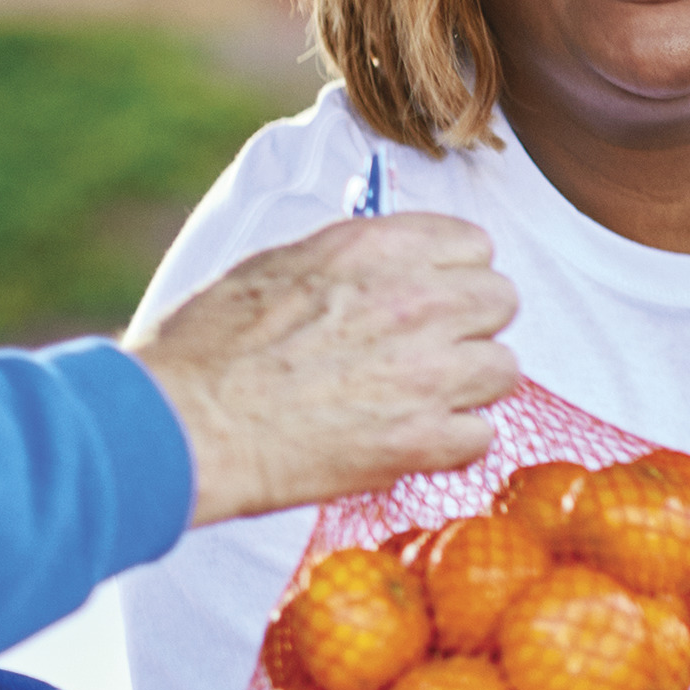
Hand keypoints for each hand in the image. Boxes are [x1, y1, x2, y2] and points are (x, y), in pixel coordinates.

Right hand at [130, 216, 521, 527]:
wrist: (186, 423)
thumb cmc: (208, 347)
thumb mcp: (276, 267)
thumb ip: (348, 263)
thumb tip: (383, 267)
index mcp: (376, 249)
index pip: (474, 245)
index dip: (454, 274)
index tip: (431, 295)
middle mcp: (415, 301)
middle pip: (501, 301)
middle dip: (469, 326)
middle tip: (427, 351)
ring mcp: (427, 371)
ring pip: (503, 369)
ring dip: (467, 387)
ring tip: (416, 400)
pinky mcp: (423, 439)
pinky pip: (481, 436)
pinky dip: (448, 445)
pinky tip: (406, 442)